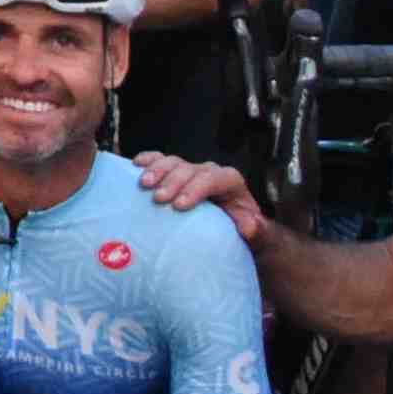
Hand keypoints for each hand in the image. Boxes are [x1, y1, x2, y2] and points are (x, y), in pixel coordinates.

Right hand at [130, 152, 265, 241]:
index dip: (196, 188)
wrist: (232, 225)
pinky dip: (148, 160)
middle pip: (189, 169)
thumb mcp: (255, 233)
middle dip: (173, 181)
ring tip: (144, 184)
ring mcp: (190, 170)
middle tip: (158, 199)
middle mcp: (208, 172)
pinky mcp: (175, 173)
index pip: (214, 178)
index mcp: (229, 181)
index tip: (179, 205)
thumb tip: (249, 226)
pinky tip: (136, 165)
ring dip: (157, 170)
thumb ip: (256, 230)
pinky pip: (160, 159)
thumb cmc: (242, 230)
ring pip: (173, 162)